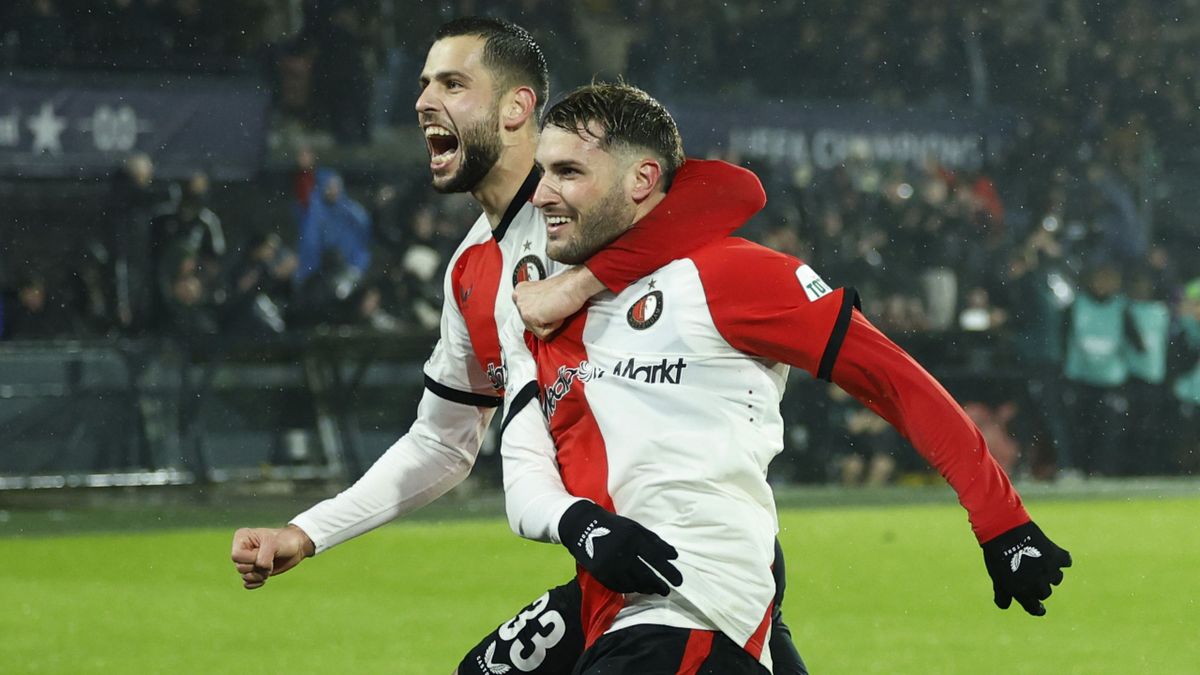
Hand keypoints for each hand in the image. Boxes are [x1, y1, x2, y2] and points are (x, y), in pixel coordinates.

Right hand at [230, 525, 314, 589]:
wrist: (296, 548)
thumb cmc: (285, 541)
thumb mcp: (274, 544)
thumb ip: (264, 556)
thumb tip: (259, 568)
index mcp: (241, 537)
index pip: (236, 556)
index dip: (252, 558)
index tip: (265, 552)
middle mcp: (241, 549)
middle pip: (240, 567)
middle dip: (258, 567)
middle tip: (271, 559)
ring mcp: (246, 561)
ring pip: (244, 576)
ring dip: (260, 574)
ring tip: (270, 565)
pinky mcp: (252, 572)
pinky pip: (247, 584)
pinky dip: (257, 582)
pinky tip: (266, 576)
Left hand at [514, 267, 604, 339]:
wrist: (575, 285)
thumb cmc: (565, 288)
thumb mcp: (542, 295)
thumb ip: (535, 305)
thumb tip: (537, 320)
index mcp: (520, 291)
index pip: (526, 315)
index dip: (542, 314)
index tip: (549, 306)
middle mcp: (517, 298)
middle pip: (529, 324)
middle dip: (544, 320)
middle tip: (554, 307)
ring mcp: (522, 307)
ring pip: (536, 330)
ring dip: (550, 323)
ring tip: (556, 309)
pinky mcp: (530, 316)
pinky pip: (543, 334)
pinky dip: (554, 327)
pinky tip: (556, 312)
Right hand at [557, 500, 682, 595]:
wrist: (583, 527)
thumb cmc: (614, 526)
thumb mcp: (635, 528)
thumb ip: (655, 542)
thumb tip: (674, 556)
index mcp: (633, 538)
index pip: (655, 558)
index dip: (668, 571)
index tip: (679, 581)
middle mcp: (622, 553)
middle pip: (645, 575)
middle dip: (658, 585)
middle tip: (667, 590)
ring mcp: (610, 565)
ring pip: (633, 583)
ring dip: (646, 588)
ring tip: (654, 589)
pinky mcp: (601, 574)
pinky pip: (620, 587)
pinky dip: (631, 589)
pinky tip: (637, 587)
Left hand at [981, 521, 1070, 615]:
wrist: (1003, 530)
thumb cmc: (997, 555)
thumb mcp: (997, 578)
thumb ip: (1002, 595)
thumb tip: (1005, 606)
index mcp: (1023, 593)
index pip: (1035, 609)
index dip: (1037, 608)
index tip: (1040, 608)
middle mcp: (1039, 585)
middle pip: (1045, 593)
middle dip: (1039, 586)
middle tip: (1030, 574)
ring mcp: (1049, 571)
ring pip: (1057, 578)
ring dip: (1049, 572)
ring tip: (1036, 560)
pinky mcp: (1057, 556)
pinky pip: (1066, 561)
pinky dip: (1061, 558)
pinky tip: (1051, 553)